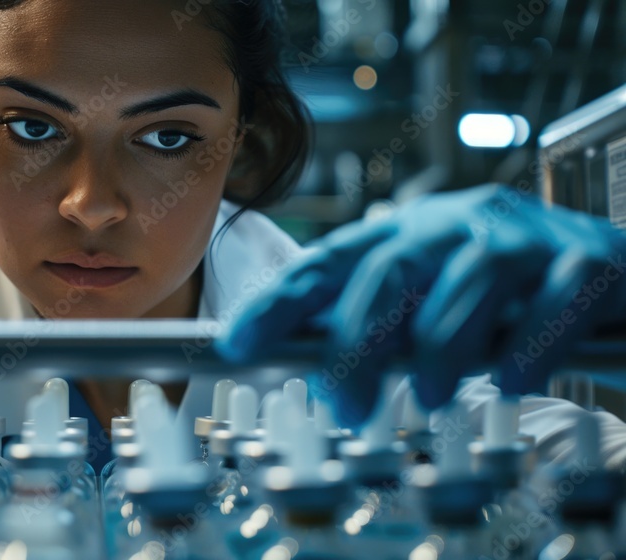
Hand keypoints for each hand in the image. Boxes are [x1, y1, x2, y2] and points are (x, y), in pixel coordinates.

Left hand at [218, 185, 625, 426]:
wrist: (608, 271)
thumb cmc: (503, 296)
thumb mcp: (429, 302)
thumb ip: (381, 329)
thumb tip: (321, 376)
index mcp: (406, 235)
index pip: (329, 262)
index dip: (280, 302)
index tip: (236, 344)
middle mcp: (456, 224)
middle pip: (389, 269)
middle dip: (358, 340)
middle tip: (347, 403)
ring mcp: (523, 236)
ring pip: (469, 278)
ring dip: (441, 346)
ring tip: (427, 397)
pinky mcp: (588, 258)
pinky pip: (556, 297)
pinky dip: (530, 342)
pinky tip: (513, 380)